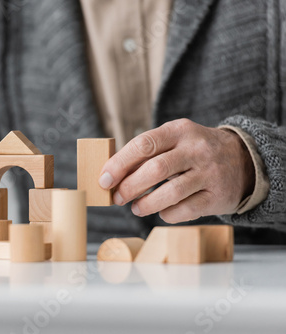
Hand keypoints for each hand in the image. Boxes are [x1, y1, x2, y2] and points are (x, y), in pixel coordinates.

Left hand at [99, 119, 254, 222]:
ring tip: (135, 207)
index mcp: (179, 130)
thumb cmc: (193, 151)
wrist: (243, 159)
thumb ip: (146, 153)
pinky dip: (167, 214)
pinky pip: (185, 210)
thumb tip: (110, 175)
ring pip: (170, 193)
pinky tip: (162, 211)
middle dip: (129, 187)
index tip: (104, 179)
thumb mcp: (174, 139)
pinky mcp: (217, 196)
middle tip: (117, 198)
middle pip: (155, 169)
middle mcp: (196, 149)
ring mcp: (209, 173)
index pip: (143, 144)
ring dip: (146, 204)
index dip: (119, 164)